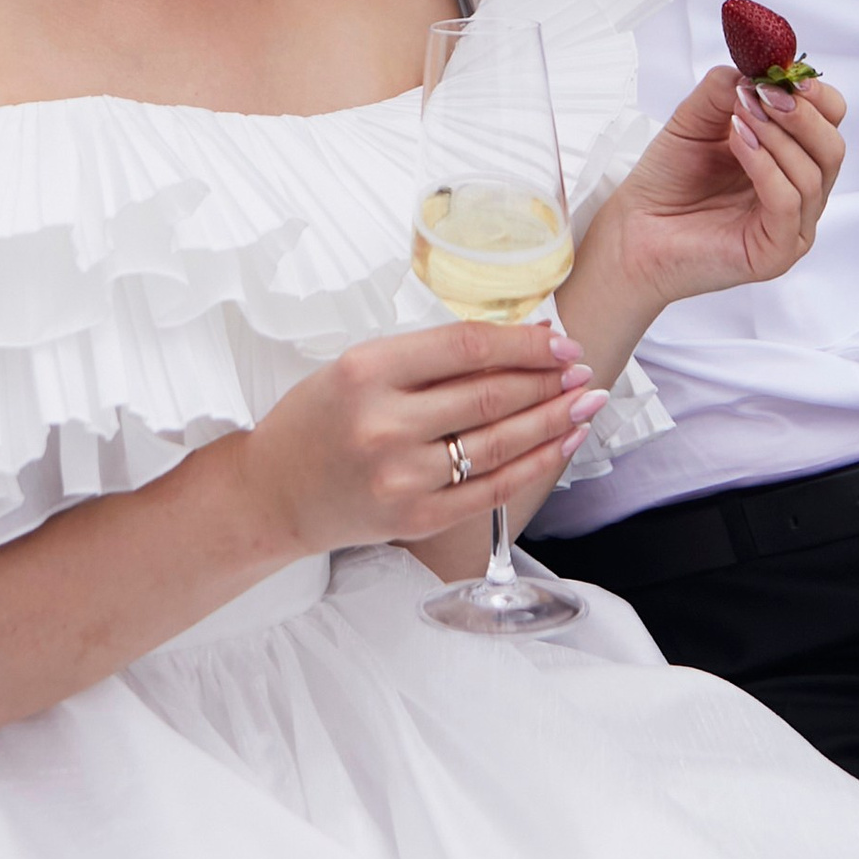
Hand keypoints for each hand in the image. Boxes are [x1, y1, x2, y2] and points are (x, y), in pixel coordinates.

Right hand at [246, 320, 607, 560]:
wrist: (273, 493)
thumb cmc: (316, 422)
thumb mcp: (357, 367)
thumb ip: (429, 356)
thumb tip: (517, 341)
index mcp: (366, 372)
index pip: (466, 348)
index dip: (523, 344)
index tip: (558, 340)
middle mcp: (385, 425)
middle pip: (490, 395)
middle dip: (548, 380)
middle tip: (582, 369)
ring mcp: (402, 477)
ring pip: (499, 442)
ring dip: (553, 420)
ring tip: (585, 402)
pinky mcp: (416, 518)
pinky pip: (492, 489)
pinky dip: (534, 464)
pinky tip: (560, 443)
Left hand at [606, 64, 849, 310]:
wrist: (633, 230)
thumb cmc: (666, 182)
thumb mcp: (695, 119)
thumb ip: (724, 89)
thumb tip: (755, 69)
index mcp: (789, 159)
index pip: (830, 123)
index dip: (817, 96)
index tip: (786, 76)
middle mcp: (798, 194)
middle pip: (832, 148)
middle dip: (801, 114)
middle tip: (764, 94)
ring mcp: (791, 227)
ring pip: (814, 174)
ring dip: (778, 136)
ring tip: (740, 117)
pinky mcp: (775, 253)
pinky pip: (788, 203)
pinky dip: (767, 166)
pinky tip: (739, 144)